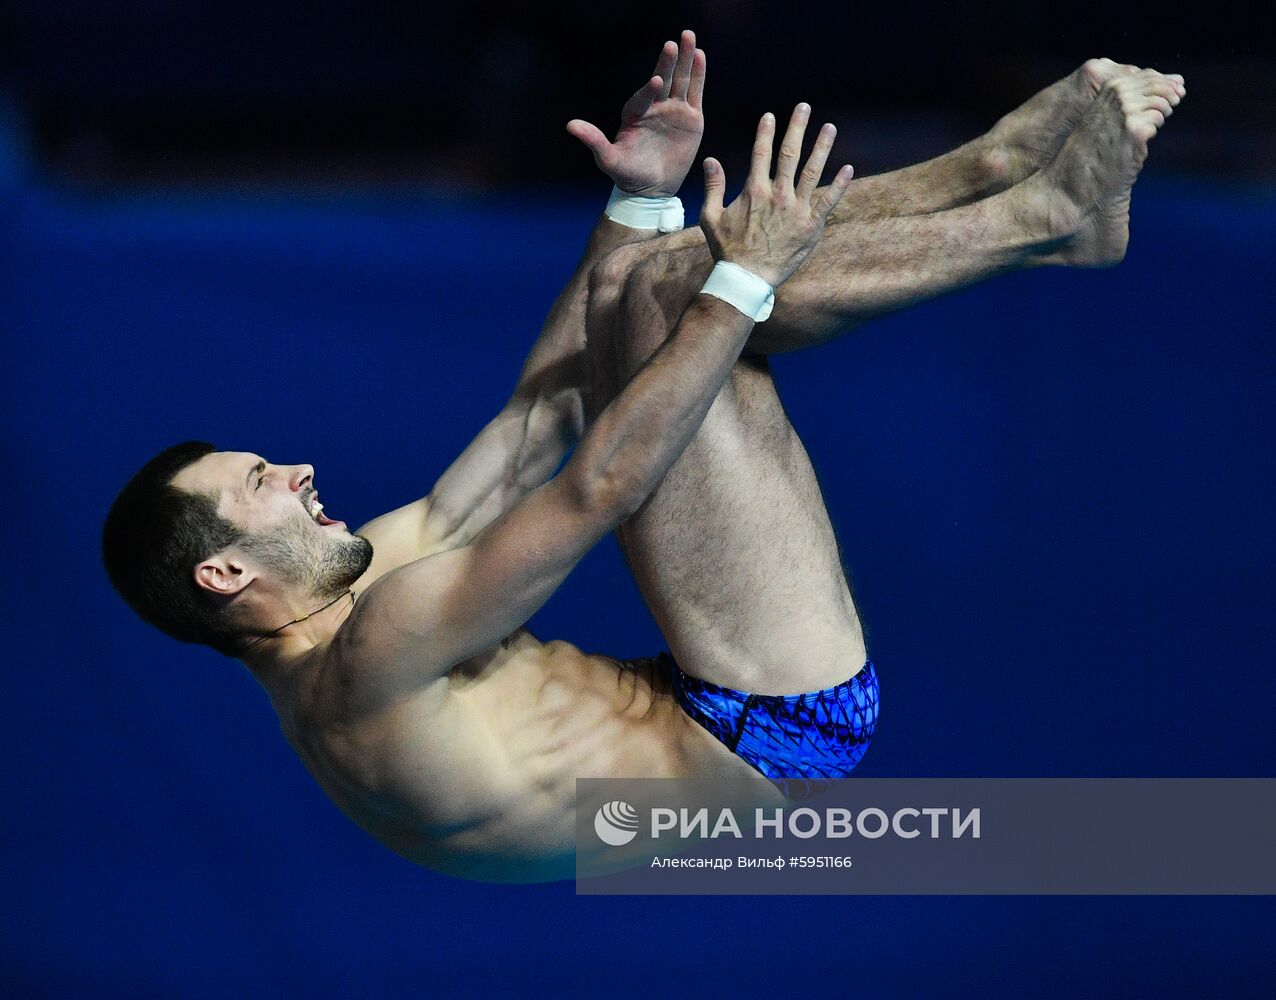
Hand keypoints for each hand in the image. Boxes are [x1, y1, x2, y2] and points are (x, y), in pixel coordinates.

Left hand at [567, 30, 705, 196]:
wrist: (651, 189)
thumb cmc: (627, 174)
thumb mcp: (609, 159)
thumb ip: (594, 141)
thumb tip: (570, 125)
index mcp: (635, 113)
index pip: (643, 98)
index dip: (649, 90)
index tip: (656, 82)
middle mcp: (655, 107)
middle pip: (663, 80)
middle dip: (668, 61)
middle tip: (674, 41)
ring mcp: (674, 110)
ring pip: (680, 81)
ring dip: (685, 59)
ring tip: (688, 36)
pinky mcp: (692, 118)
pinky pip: (695, 93)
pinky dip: (698, 75)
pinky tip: (699, 55)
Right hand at [700, 104, 852, 286]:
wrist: (747, 278)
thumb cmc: (727, 250)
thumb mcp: (711, 218)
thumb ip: (713, 187)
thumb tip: (710, 160)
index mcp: (754, 190)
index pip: (761, 153)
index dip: (766, 132)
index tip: (771, 115)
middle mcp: (778, 195)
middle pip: (789, 154)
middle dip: (797, 128)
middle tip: (804, 107)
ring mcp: (797, 210)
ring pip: (812, 171)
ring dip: (822, 147)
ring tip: (830, 127)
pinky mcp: (811, 226)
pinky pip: (828, 201)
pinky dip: (839, 185)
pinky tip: (848, 168)